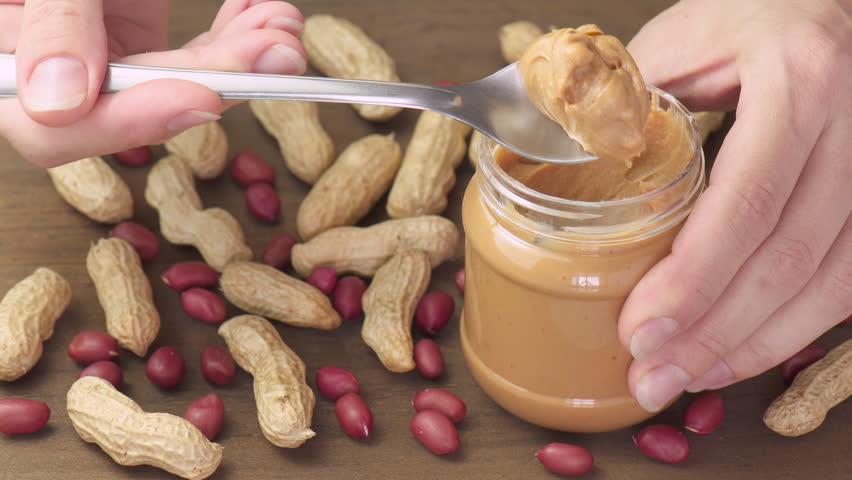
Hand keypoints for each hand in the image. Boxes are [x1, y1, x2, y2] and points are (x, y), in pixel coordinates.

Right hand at [0, 0, 305, 166]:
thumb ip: (52, 21)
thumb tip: (57, 105)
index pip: (47, 123)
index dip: (127, 119)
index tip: (202, 96)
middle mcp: (43, 60)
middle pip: (128, 107)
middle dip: (213, 81)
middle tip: (275, 55)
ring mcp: (93, 52)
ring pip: (171, 85)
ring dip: (237, 61)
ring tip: (283, 29)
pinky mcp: (130, 40)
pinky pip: (186, 56)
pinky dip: (230, 38)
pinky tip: (262, 14)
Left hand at [619, 0, 851, 411]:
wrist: (838, 6)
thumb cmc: (761, 12)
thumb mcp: (687, 35)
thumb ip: (625, 96)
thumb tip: (552, 153)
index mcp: (800, 81)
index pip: (745, 204)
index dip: (692, 280)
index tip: (640, 332)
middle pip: (786, 258)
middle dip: (714, 332)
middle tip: (652, 376)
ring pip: (829, 282)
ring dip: (753, 344)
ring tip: (687, 377)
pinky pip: (849, 279)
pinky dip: (795, 326)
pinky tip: (743, 349)